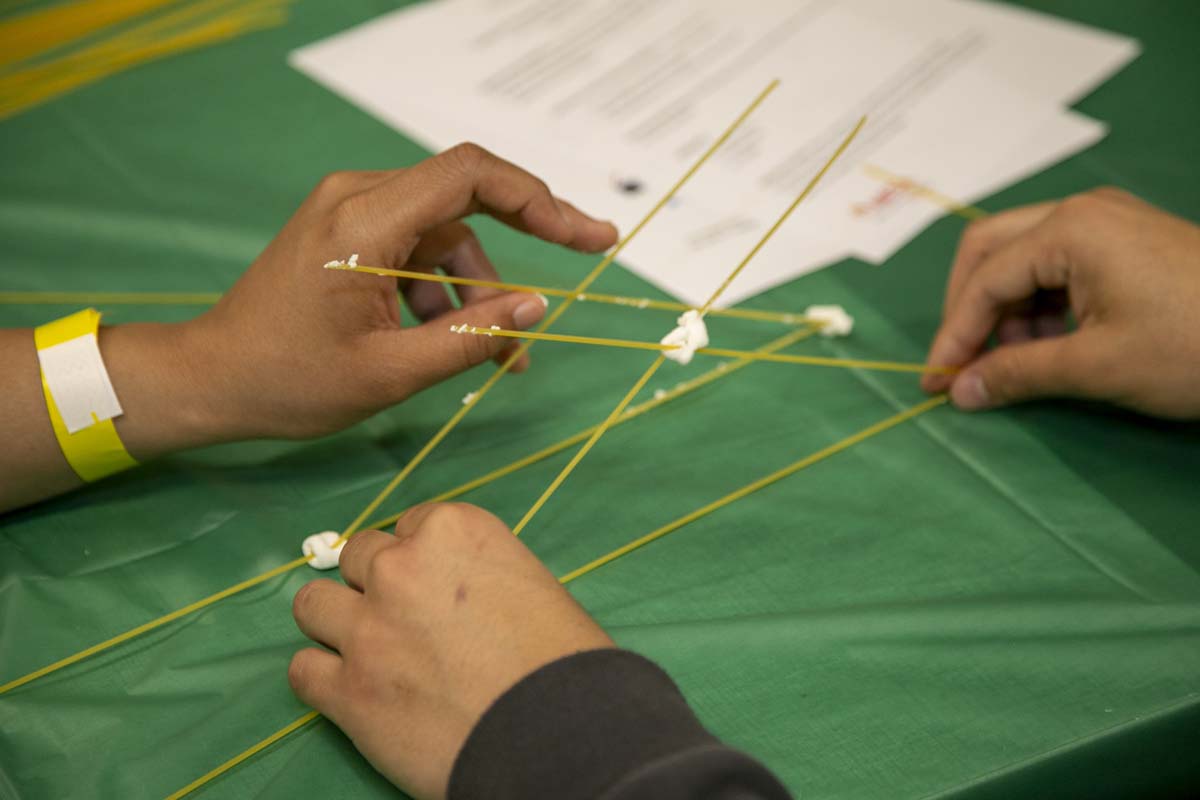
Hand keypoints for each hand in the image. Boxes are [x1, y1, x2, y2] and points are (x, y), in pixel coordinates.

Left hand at [186, 142, 617, 439]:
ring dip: (479, 288)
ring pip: (447, 234)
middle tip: (589, 253)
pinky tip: (454, 341)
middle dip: (530, 233)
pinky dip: (445, 291)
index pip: (470, 175)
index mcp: (365, 222)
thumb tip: (539, 308)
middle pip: (467, 198)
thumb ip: (470, 340)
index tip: (586, 236)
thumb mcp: (390, 373)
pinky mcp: (349, 233)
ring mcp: (351, 212)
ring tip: (500, 356)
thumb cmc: (291, 382)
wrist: (211, 378)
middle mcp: (359, 197)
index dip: (539, 199)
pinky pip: (418, 249)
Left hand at [288, 503, 613, 799]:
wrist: (557, 733)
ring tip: (365, 650)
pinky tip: (351, 691)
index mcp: (453, 531)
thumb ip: (476, 575)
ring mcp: (367, 628)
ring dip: (335, 623)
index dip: (420, 559)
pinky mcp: (347, 691)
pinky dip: (322, 679)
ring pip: (312, 605)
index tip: (435, 588)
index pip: (409, 525)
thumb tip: (450, 598)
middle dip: (375, 584)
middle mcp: (401, 568)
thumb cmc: (563, 660)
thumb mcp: (529, 584)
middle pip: (357, 557)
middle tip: (403, 620)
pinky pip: (302, 670)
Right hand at [923, 188, 1199, 418]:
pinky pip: (1058, 263)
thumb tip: (960, 392)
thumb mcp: (1096, 367)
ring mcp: (1107, 221)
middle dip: (968, 309)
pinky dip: (1039, 303)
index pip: (985, 280)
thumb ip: (1017, 374)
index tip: (936, 381)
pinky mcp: (1127, 240)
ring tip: (1013, 363)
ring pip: (1023, 256)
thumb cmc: (1192, 347)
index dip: (954, 334)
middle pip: (990, 248)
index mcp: (1070, 230)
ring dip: (1005, 309)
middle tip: (962, 361)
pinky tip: (1047, 344)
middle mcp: (1080, 211)